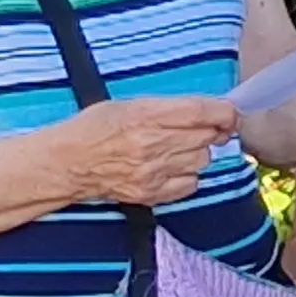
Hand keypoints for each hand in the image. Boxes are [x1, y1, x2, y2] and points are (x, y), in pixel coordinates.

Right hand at [54, 97, 235, 207]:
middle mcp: (154, 143)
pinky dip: (188, 175)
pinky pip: (190, 184)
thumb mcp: (126, 104)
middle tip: (205, 128)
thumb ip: (166, 108)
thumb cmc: (92, 129)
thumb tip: (202, 112)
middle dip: (212, 130)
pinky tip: (172, 167)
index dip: (224, 112)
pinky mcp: (152, 192)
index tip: (228, 113)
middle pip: (207, 136)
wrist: (67, 163)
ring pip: (202, 160)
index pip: (202, 112)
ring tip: (178, 147)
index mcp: (146, 114)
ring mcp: (154, 171)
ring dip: (198, 152)